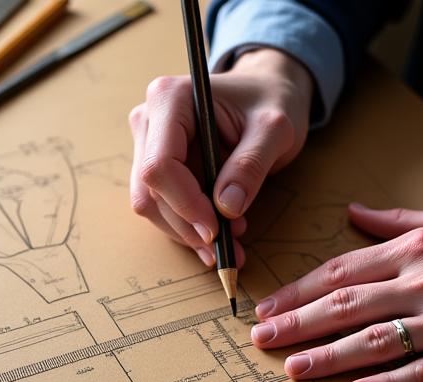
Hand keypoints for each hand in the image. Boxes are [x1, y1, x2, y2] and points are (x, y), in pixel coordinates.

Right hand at [128, 48, 312, 265]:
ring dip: (187, 232)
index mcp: (170, 99)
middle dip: (188, 225)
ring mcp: (147, 142)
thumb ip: (251, 165)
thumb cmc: (271, 101)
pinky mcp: (155, 163)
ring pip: (151, 204)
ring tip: (231, 243)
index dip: (185, 204)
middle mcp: (149, 119)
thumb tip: (226, 207)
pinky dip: (187, 227)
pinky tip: (218, 236)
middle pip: (151, 191)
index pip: (159, 166)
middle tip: (230, 247)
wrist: (266, 93)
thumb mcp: (275, 129)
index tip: (216, 230)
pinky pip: (161, 205)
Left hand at [250, 203, 422, 381]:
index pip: (342, 270)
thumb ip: (399, 219)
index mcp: (418, 249)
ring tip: (292, 369)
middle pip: (346, 306)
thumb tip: (354, 213)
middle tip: (260, 341)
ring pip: (375, 343)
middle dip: (296, 324)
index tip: (269, 307)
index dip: (299, 290)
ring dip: (328, 357)